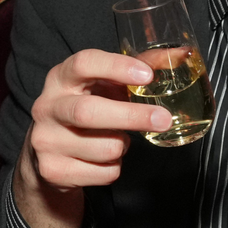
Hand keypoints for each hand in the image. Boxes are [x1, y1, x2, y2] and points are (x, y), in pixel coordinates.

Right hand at [20, 49, 169, 192]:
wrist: (48, 154)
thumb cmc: (89, 106)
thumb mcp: (107, 84)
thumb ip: (141, 67)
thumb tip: (182, 55)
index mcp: (61, 77)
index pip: (83, 63)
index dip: (116, 67)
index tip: (147, 76)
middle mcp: (47, 106)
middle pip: (88, 112)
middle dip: (131, 116)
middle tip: (163, 119)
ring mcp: (45, 140)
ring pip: (103, 147)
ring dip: (123, 145)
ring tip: (117, 138)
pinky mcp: (52, 171)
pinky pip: (102, 172)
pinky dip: (114, 167)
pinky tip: (103, 159)